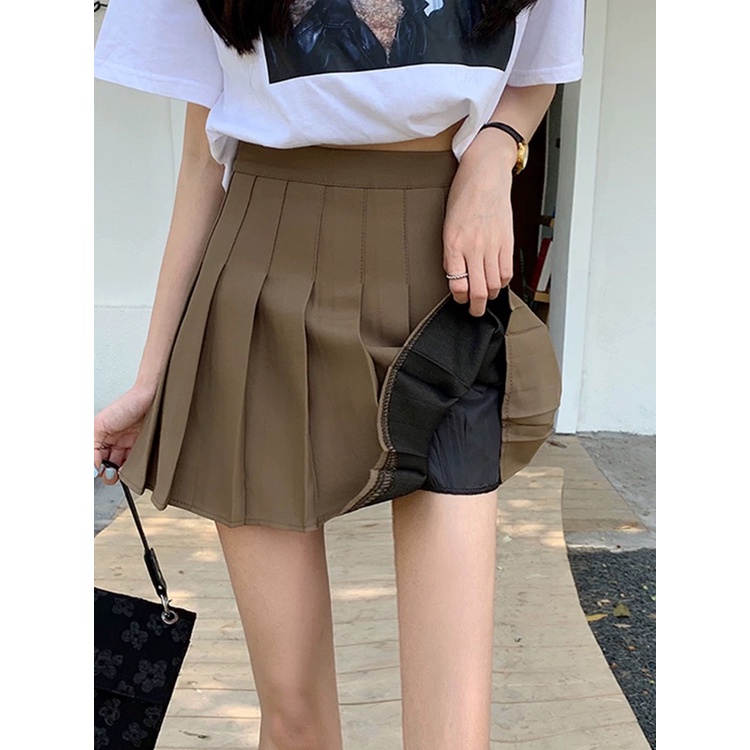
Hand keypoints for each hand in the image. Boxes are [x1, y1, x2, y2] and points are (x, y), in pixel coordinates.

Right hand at [94, 384, 156, 484]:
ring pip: (120, 468)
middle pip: (106, 465)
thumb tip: (90, 468)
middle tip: (110, 472)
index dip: (93, 467)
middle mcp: (114, 441)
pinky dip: (131, 470)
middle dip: (106, 473)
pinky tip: (130, 470)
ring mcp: (129, 445)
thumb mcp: (99, 425)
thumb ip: (90, 447)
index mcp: (100, 435)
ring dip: (119, 473)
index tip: (96, 471)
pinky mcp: (143, 448)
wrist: (154, 398)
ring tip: (120, 471)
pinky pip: (135, 464)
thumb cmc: (128, 404)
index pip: (93, 458)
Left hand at [443, 138, 515, 316]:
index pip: (457, 285)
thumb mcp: (447, 225)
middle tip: (475, 311)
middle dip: (476, 307)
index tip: (459, 300)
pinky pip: (506, 271)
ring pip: (494, 285)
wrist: (485, 174)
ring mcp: (492, 245)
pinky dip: (502, 282)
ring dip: (490, 296)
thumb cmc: (463, 196)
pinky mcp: (507, 241)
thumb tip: (455, 275)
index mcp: (453, 244)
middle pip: (478, 291)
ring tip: (486, 298)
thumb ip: (451, 252)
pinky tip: (497, 281)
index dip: (458, 298)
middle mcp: (473, 247)